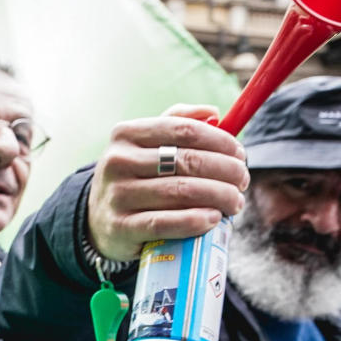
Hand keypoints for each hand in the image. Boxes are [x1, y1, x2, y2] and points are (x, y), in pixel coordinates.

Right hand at [87, 104, 248, 260]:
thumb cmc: (136, 176)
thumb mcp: (146, 144)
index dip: (220, 141)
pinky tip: (213, 219)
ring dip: (220, 197)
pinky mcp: (120, 227)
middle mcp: (117, 161)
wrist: (99, 219)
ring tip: (235, 202)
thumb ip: (177, 122)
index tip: (240, 153)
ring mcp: (117, 195)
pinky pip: (165, 223)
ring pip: (181, 192)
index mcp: (126, 134)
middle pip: (187, 161)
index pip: (184, 130)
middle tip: (242, 181)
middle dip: (227, 171)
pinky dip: (195, 221)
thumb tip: (214, 113)